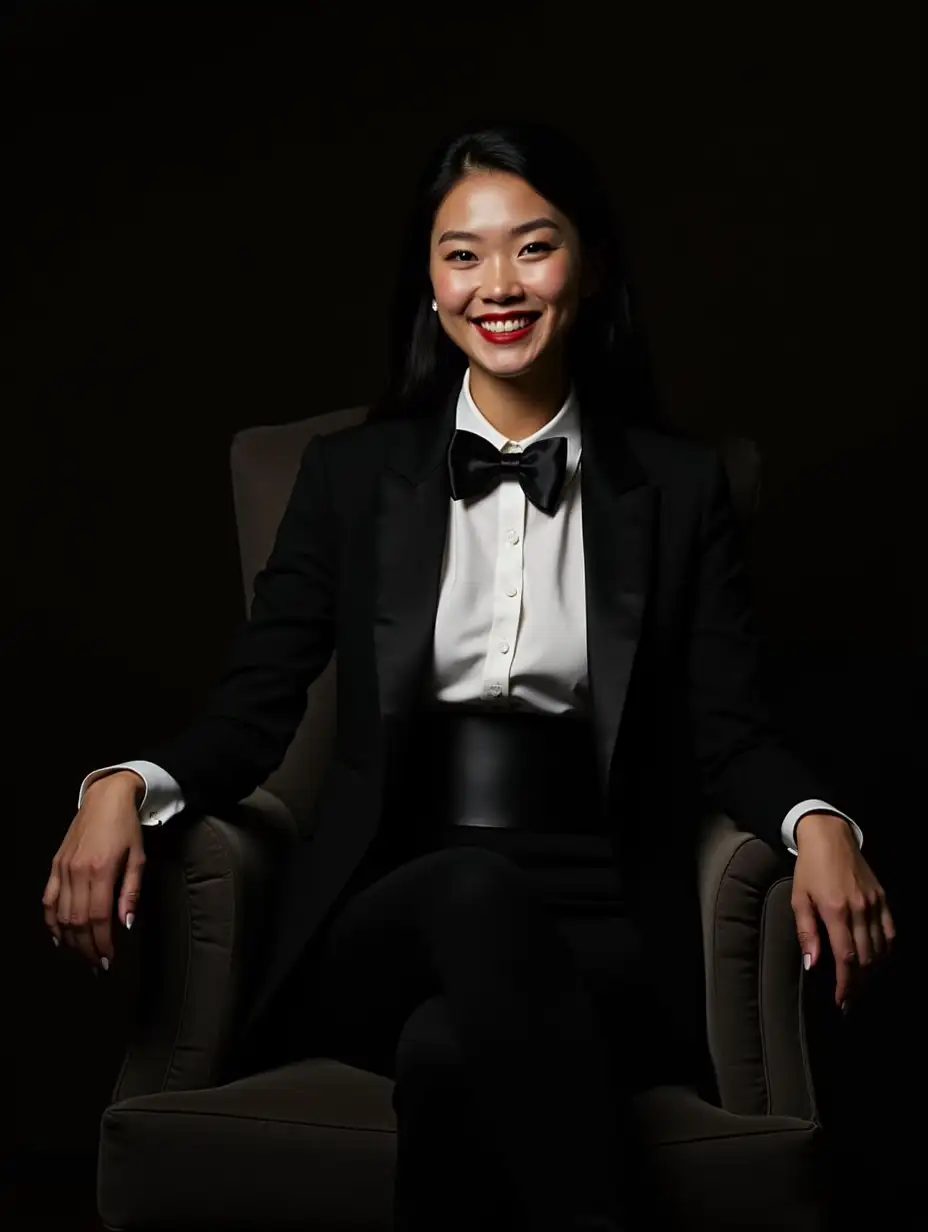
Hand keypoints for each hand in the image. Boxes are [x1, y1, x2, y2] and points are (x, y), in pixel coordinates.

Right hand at [42, 773, 145, 969]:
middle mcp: (78, 872)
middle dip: (87, 948)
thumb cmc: (127, 828)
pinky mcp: (55, 865)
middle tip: (96, 965)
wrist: (106, 798)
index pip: (99, 918)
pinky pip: (48, 899)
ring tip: (82, 955)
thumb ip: (131, 892)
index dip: (102, 943)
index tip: (108, 961)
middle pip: (78, 921)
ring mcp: (62, 869)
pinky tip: (58, 937)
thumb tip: (126, 925)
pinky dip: (51, 921)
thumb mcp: (138, 858)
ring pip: (61, 915)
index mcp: (101, 870)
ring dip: (71, 940)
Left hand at [791, 812, 894, 1008]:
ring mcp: (874, 904)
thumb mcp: (799, 898)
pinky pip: (890, 932)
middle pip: (866, 958)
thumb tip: (811, 965)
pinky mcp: (883, 898)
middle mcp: (859, 910)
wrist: (830, 837)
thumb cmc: (809, 868)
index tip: (841, 1001)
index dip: (845, 983)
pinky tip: (879, 962)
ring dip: (873, 972)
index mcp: (836, 911)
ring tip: (861, 986)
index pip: (846, 958)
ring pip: (881, 949)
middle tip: (849, 1000)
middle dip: (858, 984)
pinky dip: (887, 951)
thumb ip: (806, 933)